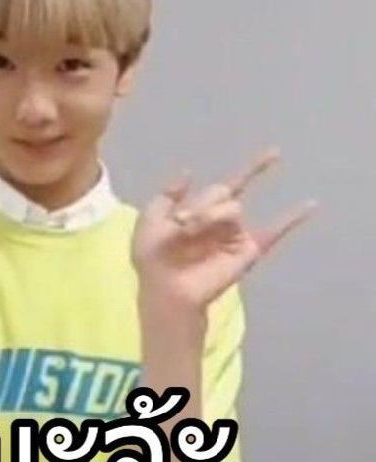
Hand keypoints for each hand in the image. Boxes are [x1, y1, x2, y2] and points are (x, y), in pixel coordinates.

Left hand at [131, 147, 317, 310]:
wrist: (166, 288)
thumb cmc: (154, 257)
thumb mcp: (149, 219)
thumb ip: (167, 194)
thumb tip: (190, 172)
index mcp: (201, 211)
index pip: (218, 189)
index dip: (200, 199)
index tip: (181, 220)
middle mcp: (220, 220)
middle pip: (221, 191)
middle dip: (200, 206)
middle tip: (182, 226)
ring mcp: (236, 233)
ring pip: (232, 206)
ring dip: (210, 214)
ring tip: (192, 231)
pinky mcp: (248, 250)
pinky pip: (275, 229)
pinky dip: (294, 217)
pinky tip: (312, 203)